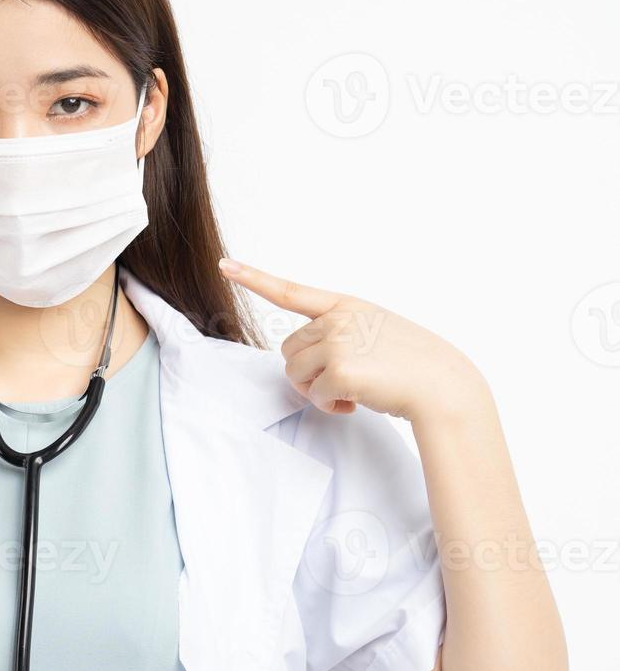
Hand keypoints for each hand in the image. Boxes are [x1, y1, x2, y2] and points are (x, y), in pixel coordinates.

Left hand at [217, 258, 488, 422]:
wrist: (444, 386)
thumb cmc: (411, 364)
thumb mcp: (374, 331)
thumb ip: (337, 334)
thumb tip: (300, 361)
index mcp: (346, 305)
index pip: (291, 291)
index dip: (254, 278)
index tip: (225, 264)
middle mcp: (338, 319)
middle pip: (288, 350)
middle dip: (307, 371)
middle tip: (340, 381)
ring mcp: (338, 342)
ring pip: (295, 373)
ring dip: (316, 390)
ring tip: (351, 390)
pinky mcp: (340, 371)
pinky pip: (314, 396)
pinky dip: (330, 406)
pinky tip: (356, 403)